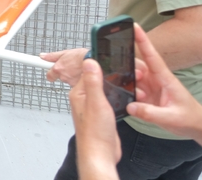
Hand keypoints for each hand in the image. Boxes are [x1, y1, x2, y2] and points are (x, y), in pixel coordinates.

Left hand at [41, 48, 89, 85]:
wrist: (95, 60)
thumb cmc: (81, 55)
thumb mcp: (65, 53)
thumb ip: (52, 56)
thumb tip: (43, 56)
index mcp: (58, 69)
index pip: (49, 76)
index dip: (51, 74)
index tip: (51, 73)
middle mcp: (64, 77)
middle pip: (62, 78)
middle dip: (67, 74)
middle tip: (73, 67)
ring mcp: (72, 83)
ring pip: (71, 81)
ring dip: (74, 77)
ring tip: (80, 70)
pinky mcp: (81, 87)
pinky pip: (79, 85)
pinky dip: (81, 80)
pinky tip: (84, 74)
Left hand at [70, 58, 121, 178]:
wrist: (101, 154)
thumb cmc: (94, 133)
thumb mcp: (96, 103)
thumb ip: (93, 82)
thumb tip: (89, 62)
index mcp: (79, 93)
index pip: (89, 71)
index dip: (102, 63)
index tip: (113, 56)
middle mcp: (84, 99)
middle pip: (98, 79)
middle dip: (112, 74)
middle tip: (127, 69)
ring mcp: (94, 107)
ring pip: (106, 89)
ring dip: (116, 85)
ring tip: (130, 80)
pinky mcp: (102, 114)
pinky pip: (110, 99)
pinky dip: (118, 96)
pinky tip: (127, 95)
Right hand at [127, 24, 201, 143]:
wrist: (196, 126)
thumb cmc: (189, 118)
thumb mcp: (171, 118)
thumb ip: (150, 113)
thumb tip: (130, 105)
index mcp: (165, 79)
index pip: (152, 56)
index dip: (143, 40)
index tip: (134, 26)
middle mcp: (156, 80)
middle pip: (137, 66)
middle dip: (128, 70)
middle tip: (124, 79)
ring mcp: (151, 87)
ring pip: (132, 79)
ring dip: (128, 86)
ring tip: (136, 98)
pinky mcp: (146, 96)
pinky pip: (132, 90)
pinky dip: (128, 95)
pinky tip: (131, 103)